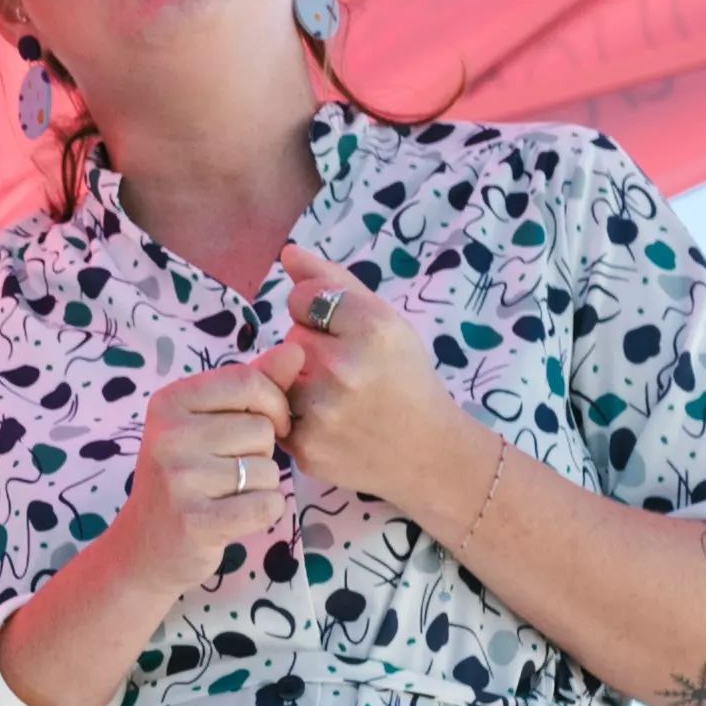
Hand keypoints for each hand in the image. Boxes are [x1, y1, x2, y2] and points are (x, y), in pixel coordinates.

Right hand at [101, 353, 298, 604]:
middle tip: (227, 469)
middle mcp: (168, 435)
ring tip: (226, 493)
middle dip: (261, 452)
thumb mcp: (208, 422)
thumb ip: (255, 384)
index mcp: (169, 402)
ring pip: (267, 469)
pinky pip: (266, 504)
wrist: (142, 548)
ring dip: (260, 484)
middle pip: (262, 428)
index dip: (273, 403)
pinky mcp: (196, 521)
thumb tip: (297, 349)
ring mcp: (179, 479)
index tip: (265, 425)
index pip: (247, 381)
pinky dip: (262, 512)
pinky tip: (234, 516)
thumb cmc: (184, 476)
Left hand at [262, 242, 478, 514]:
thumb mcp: (386, 321)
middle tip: (347, 372)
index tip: (344, 333)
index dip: (318, 313)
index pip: (302, 297)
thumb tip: (287, 252)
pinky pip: (275, 412)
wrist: (429, 453)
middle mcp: (344, 368)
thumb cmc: (406, 379)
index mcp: (372, 328)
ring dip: (297, 381)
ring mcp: (321, 411)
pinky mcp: (304, 447)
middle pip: (290, 336)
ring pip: (277, 373)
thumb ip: (334, 281)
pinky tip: (327, 421)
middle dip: (311, 348)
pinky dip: (292, 415)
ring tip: (335, 397)